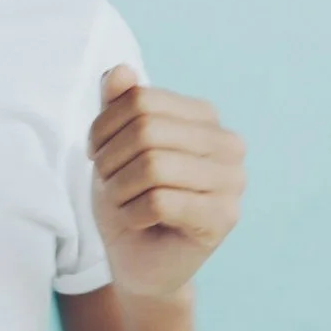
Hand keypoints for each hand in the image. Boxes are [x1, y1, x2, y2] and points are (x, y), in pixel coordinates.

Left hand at [86, 63, 245, 301]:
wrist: (139, 260)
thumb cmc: (129, 198)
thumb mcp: (115, 145)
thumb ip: (117, 105)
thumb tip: (120, 70)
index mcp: (205, 117)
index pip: (140, 99)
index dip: (103, 126)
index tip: (97, 153)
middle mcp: (229, 144)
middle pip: (146, 130)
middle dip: (110, 160)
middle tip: (108, 183)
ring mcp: (233, 182)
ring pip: (153, 166)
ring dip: (120, 189)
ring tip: (123, 202)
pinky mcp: (223, 218)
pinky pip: (159, 202)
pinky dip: (132, 214)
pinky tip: (138, 222)